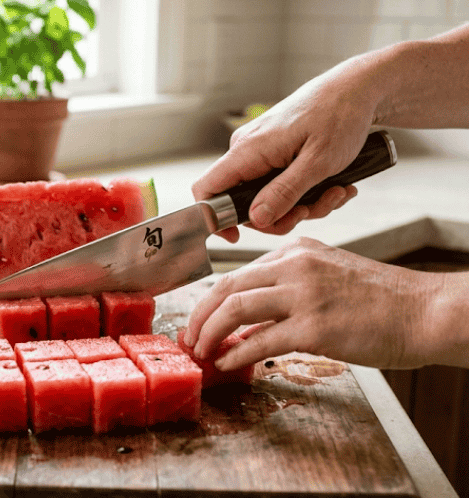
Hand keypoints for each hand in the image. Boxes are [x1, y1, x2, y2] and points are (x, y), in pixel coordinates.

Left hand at [181, 237, 442, 370]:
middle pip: (225, 287)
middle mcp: (296, 266)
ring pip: (234, 309)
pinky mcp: (314, 326)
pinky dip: (236, 354)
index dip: (210, 300)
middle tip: (189, 338)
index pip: (237, 273)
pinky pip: (259, 339)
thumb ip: (289, 288)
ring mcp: (304, 295)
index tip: (199, 320)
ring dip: (210, 334)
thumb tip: (249, 319)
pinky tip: (228, 363)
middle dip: (199, 316)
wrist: (427, 312)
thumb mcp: (329, 275)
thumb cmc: (383, 301)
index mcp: (296, 251)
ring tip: (201, 352)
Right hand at [193, 63, 378, 240]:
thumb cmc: (340, 116)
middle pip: (243, 202)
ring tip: (336, 192)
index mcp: (248, 150)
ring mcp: (261, 152)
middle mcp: (247, 151)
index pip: (207, 189)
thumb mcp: (318, 163)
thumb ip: (284, 193)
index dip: (214, 217)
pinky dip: (307, 192)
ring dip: (303, 205)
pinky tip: (334, 185)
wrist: (357, 90)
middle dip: (281, 215)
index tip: (237, 236)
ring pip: (267, 197)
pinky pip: (280, 184)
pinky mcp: (275, 153)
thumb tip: (256, 219)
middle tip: (312, 210)